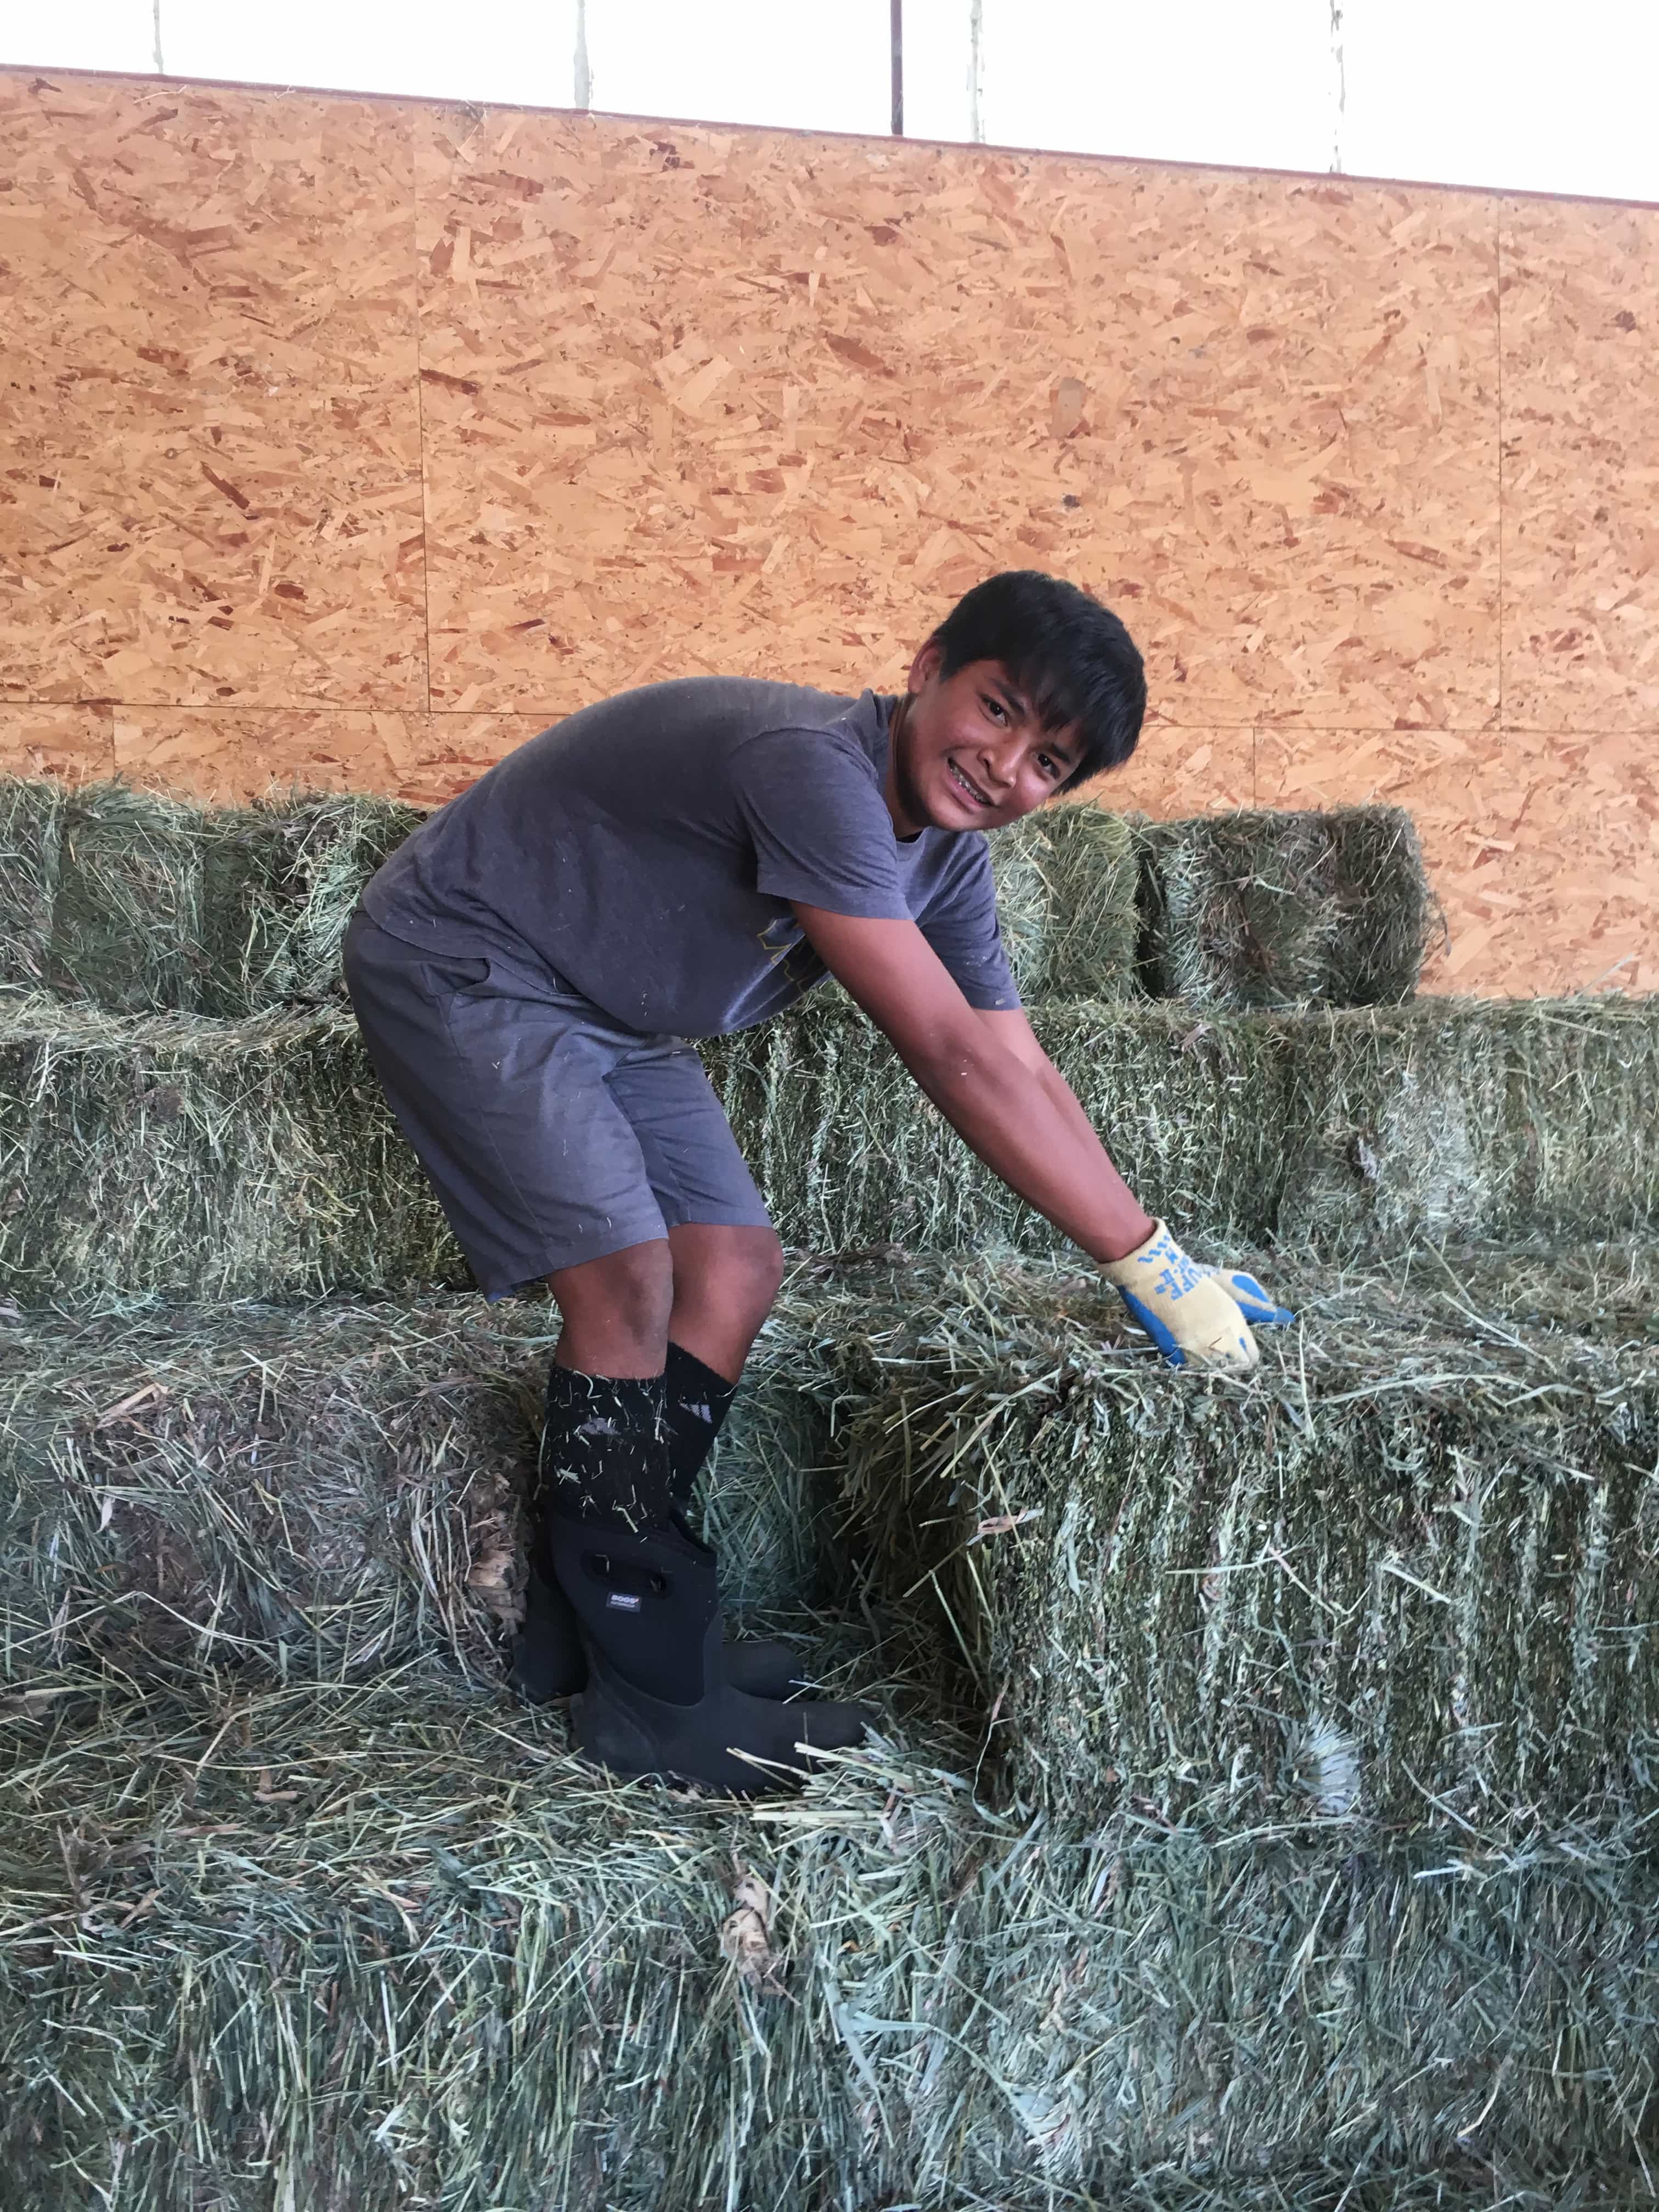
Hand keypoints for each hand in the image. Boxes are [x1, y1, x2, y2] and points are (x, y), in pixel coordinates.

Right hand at [1102, 1222, 1294, 1372]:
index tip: (1239, 1349)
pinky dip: (1189, 1360)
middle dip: (1231, 1360)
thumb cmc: (1194, 1275)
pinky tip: (1186, 1345)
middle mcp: (1219, 1339)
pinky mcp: (1175, 1353)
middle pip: (1235, 1366)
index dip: (1246, 1353)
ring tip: (1202, 1345)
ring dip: (1210, 1361)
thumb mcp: (1229, 1284)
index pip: (1251, 1355)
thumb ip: (1256, 1304)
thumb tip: (1284, 1316)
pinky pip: (1189, 1366)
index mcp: (1235, 1322)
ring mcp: (1196, 1348)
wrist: (1156, 1274)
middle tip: (1221, 1350)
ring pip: (1213, 1369)